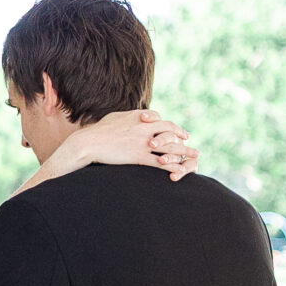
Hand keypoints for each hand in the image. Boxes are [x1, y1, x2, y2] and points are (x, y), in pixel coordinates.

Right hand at [54, 109, 197, 180]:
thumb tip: (133, 115)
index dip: (171, 125)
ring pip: (170, 147)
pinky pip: (161, 162)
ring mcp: (143, 142)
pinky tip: (180, 171)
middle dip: (181, 135)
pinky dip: (172, 166)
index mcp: (138, 117)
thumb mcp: (115, 117)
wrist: (88, 143)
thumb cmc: (98, 131)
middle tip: (188, 140)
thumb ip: (128, 116)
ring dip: (185, 152)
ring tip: (196, 156)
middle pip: (170, 130)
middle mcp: (144, 128)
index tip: (177, 130)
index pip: (160, 119)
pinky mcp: (139, 157)